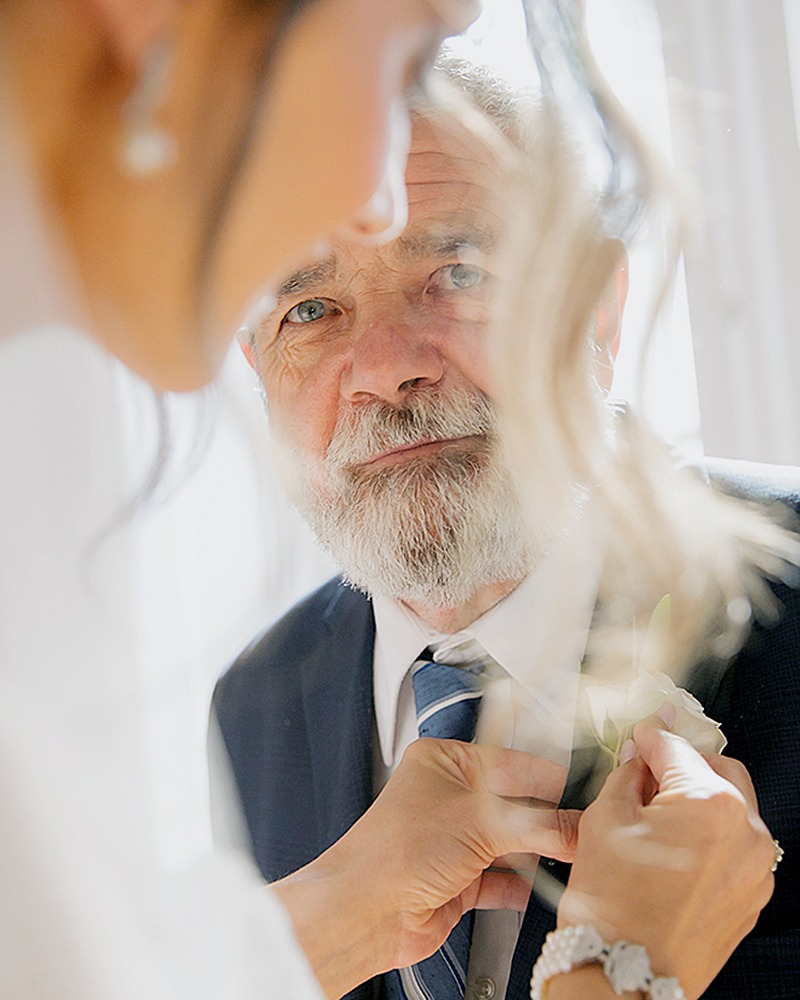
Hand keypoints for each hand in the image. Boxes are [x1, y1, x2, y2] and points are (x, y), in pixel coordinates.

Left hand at [273, 737, 579, 998]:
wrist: (363, 912)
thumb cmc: (394, 851)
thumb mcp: (479, 823)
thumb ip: (538, 826)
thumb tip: (579, 827)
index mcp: (445, 762)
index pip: (511, 762)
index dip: (549, 777)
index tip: (585, 791)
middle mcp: (449, 797)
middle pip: (513, 803)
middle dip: (547, 819)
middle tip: (584, 828)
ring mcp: (453, 840)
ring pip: (510, 842)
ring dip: (537, 853)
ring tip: (572, 856)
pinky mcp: (458, 880)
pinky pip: (501, 878)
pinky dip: (522, 884)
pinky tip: (543, 885)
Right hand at [556, 709, 775, 999]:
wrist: (624, 975)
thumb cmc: (614, 904)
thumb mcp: (605, 819)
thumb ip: (628, 776)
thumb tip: (639, 759)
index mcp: (710, 803)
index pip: (677, 748)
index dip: (650, 737)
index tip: (640, 734)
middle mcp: (746, 832)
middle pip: (718, 770)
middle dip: (683, 765)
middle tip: (647, 772)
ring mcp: (755, 869)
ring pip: (730, 810)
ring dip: (697, 802)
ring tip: (655, 817)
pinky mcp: (751, 897)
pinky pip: (734, 849)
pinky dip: (708, 839)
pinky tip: (670, 850)